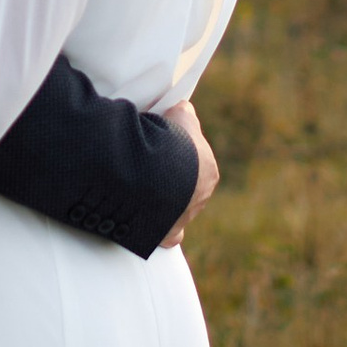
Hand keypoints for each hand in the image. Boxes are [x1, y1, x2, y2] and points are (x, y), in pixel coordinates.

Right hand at [158, 99, 218, 250]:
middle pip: (185, 190)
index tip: (158, 151)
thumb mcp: (180, 115)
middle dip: (169, 182)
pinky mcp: (168, 235)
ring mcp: (185, 218)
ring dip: (161, 204)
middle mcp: (201, 198)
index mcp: (208, 172)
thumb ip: (184, 114)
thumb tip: (183, 110)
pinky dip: (157, 232)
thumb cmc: (170, 141)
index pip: (194, 165)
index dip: (175, 156)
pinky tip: (145, 221)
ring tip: (138, 190)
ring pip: (175, 213)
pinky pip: (166, 237)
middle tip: (146, 169)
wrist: (156, 172)